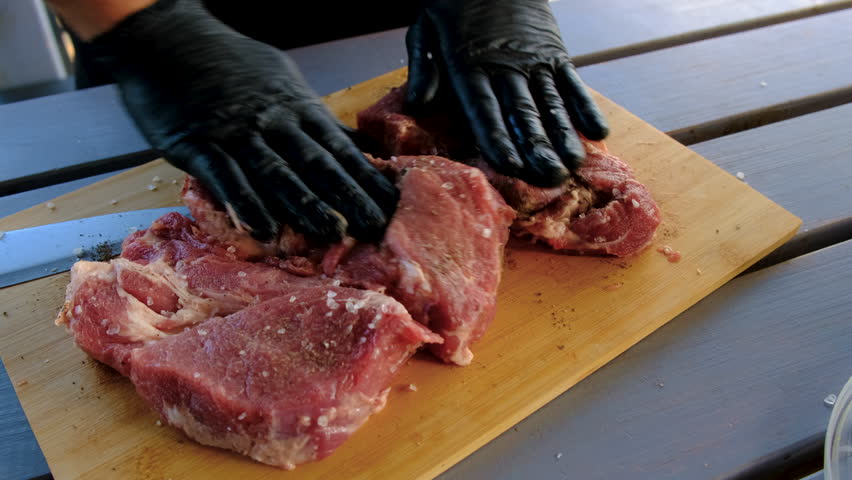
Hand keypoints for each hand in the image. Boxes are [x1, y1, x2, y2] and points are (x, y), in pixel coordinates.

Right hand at [86, 0, 397, 242]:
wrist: (166, 38)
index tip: (391, 203)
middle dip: (348, 196)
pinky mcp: (197, 143)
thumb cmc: (228, 65)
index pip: (339, 147)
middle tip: (375, 226)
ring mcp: (235, 132)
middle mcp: (273, 120)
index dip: (366, 178)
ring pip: (276, 172)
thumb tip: (358, 144)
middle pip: (316, 163)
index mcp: (296, 107)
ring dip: (305, 205)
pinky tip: (262, 230)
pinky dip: (243, 204)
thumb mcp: (282, 82)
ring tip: (331, 233)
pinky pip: (224, 177)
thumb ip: (317, 119)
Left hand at [405, 0, 608, 187]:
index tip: (509, 165)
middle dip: (536, 148)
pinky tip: (596, 132)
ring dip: (562, 136)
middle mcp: (505, 66)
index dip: (498, 137)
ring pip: (550, 102)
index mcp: (469, 65)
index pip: (484, 108)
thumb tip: (417, 105)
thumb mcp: (426, 28)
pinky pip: (571, 82)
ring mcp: (534, 60)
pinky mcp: (554, 52)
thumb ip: (423, 66)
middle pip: (522, 113)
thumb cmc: (453, 3)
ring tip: (572, 165)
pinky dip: (584, 106)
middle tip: (548, 180)